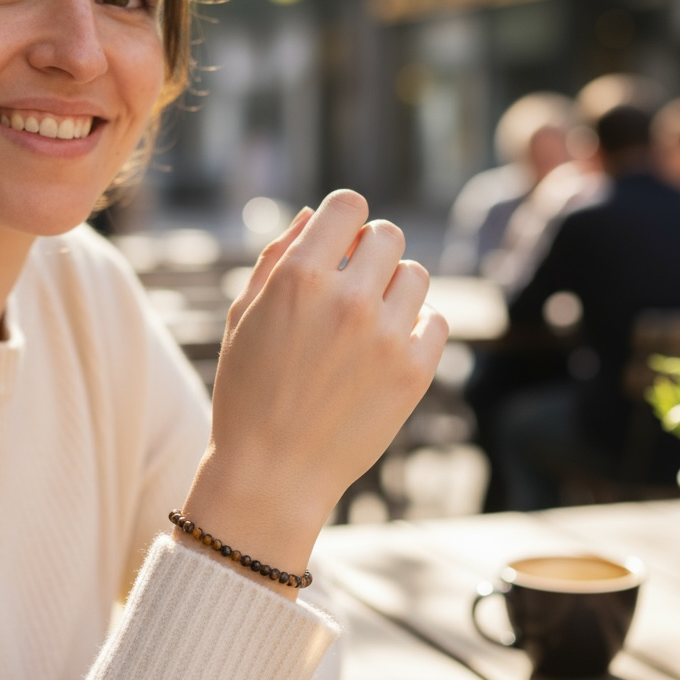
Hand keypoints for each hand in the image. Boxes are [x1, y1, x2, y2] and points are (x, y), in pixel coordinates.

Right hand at [182, 190, 447, 584]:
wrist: (271, 473)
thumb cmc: (248, 391)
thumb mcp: (244, 316)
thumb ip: (278, 256)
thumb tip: (315, 215)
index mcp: (298, 277)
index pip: (348, 205)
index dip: (344, 219)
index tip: (340, 244)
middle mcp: (346, 299)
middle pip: (388, 235)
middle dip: (369, 252)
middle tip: (352, 287)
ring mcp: (385, 336)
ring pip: (415, 275)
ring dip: (394, 289)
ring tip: (368, 323)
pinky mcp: (413, 373)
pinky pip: (435, 321)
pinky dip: (416, 328)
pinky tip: (388, 348)